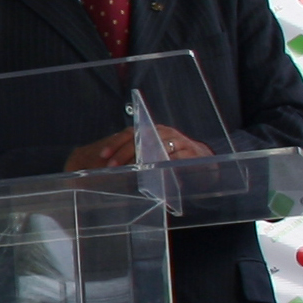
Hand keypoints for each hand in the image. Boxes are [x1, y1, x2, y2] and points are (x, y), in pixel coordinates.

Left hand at [65, 125, 210, 171]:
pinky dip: (165, 164)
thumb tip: (109, 165)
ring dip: (142, 160)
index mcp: (151, 130)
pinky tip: (154, 172)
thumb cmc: (170, 156)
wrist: (200, 158)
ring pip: (157, 147)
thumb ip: (134, 155)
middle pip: (140, 139)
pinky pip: (176, 157)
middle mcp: (164, 132)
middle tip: (112, 166)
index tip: (102, 155)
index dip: (115, 143)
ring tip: (130, 170)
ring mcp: (178, 141)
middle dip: (124, 153)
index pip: (129, 133)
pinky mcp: (191, 152)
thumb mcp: (151, 153)